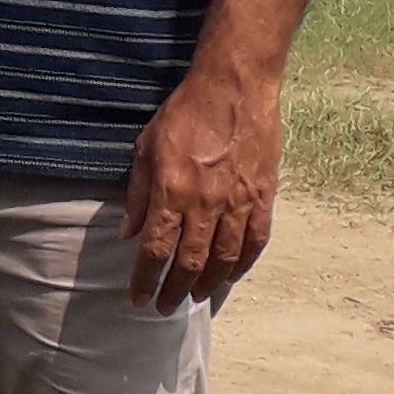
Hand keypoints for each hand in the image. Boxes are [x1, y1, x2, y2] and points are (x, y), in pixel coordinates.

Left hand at [122, 65, 280, 310]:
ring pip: (224, 259)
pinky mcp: (264, 196)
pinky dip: (243, 264)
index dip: (144, 280)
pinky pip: (256, 241)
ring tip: (196, 297)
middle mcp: (206, 204)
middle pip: (189, 263)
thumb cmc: (185, 112)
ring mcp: (239, 202)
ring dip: (208, 284)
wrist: (235, 86)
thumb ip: (138, 193)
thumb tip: (129, 232)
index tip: (137, 298)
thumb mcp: (147, 147)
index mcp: (172, 192)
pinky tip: (232, 275)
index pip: (155, 250)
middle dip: (174, 291)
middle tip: (165, 307)